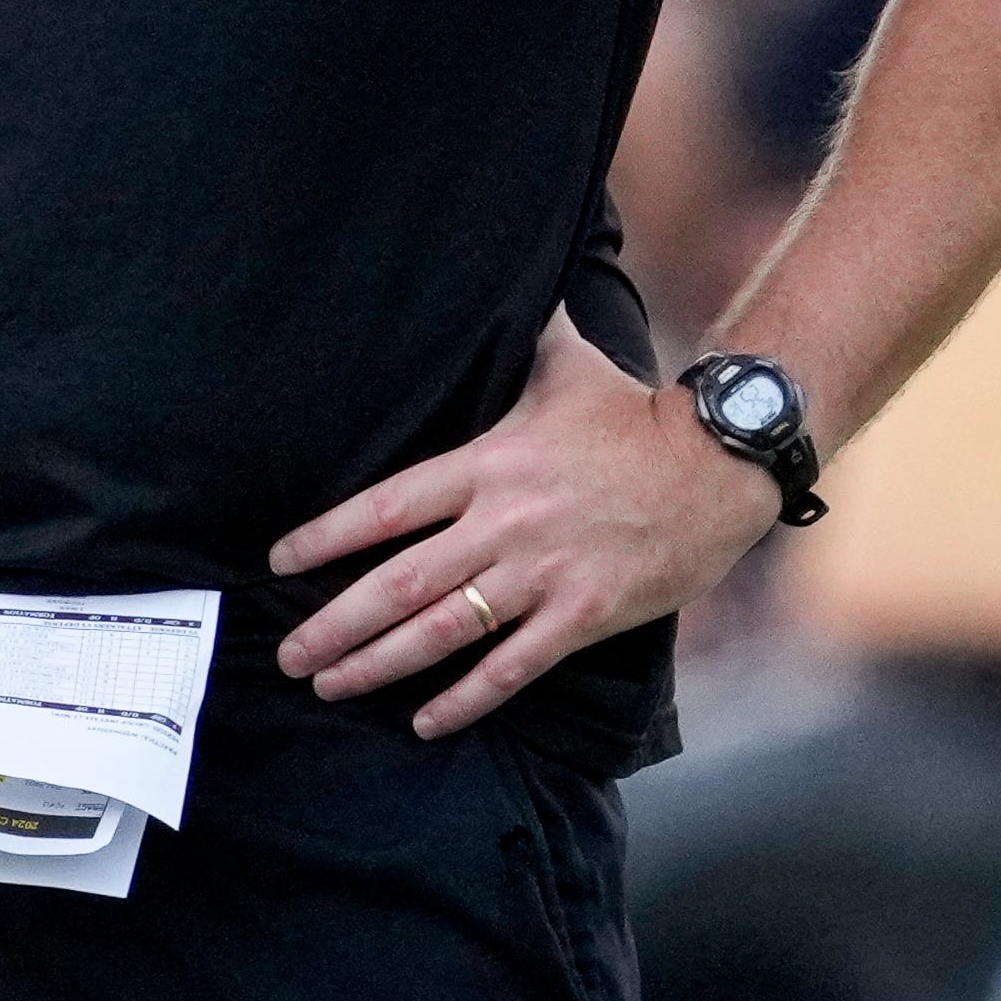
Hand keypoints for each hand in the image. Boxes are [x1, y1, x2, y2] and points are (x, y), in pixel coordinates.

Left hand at [274, 320, 777, 738]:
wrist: (722, 464)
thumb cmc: (638, 416)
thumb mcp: (570, 365)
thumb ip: (525, 336)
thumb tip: (508, 278)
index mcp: (488, 464)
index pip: (386, 507)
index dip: (325, 538)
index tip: (279, 564)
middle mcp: (504, 522)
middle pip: (397, 583)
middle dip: (334, 626)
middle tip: (287, 655)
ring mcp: (543, 573)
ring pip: (442, 630)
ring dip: (377, 665)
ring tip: (330, 686)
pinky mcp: (584, 614)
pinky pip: (510, 667)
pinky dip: (463, 699)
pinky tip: (423, 721)